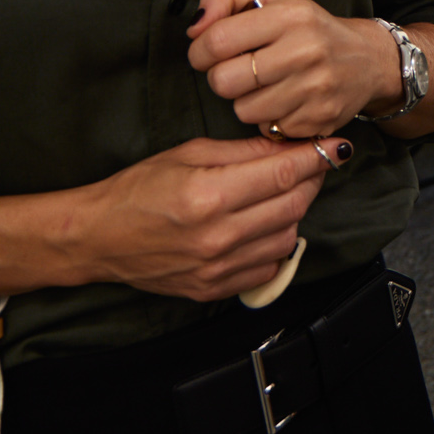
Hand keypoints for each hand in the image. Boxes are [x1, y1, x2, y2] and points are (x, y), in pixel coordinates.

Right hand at [56, 134, 346, 302]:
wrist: (99, 237)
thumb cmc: (138, 189)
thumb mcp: (189, 153)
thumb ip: (243, 152)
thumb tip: (289, 145)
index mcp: (208, 194)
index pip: (284, 173)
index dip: (317, 156)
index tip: (334, 145)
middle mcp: (217, 235)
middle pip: (294, 204)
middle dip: (311, 179)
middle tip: (310, 164)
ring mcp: (217, 267)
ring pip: (288, 236)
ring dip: (294, 211)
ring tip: (278, 193)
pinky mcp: (215, 288)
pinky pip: (269, 266)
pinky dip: (275, 244)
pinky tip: (260, 226)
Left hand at [188, 0, 400, 138]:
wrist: (367, 60)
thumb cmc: (308, 29)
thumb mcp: (270, 0)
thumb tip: (195, 27)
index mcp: (290, 14)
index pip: (217, 40)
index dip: (200, 51)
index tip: (208, 53)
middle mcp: (306, 49)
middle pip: (224, 81)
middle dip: (223, 79)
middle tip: (240, 72)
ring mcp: (316, 88)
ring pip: (243, 110)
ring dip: (247, 102)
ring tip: (266, 87)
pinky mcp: (320, 120)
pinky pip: (269, 129)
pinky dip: (271, 119)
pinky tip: (286, 102)